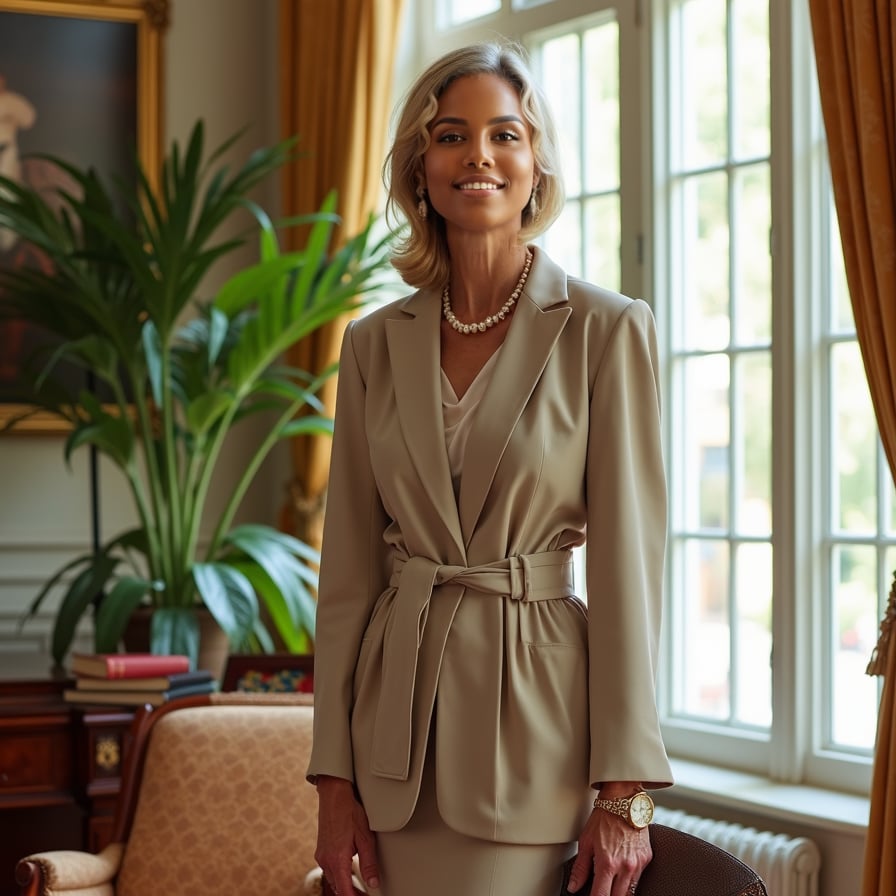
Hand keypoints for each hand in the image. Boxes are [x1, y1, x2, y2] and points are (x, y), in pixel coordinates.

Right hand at [315, 775, 380, 892]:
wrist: (333, 795)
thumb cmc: (349, 811)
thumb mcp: (365, 837)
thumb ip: (369, 863)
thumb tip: (373, 883)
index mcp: (337, 860)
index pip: (344, 892)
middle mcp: (326, 860)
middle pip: (337, 889)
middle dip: (351, 894)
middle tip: (366, 894)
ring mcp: (321, 855)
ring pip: (332, 880)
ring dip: (345, 887)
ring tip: (360, 888)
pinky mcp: (321, 850)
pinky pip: (329, 869)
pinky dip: (339, 876)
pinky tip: (349, 873)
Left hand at [565, 803, 650, 895]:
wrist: (623, 800)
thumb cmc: (603, 817)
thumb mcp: (585, 841)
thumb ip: (580, 868)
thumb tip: (573, 886)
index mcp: (607, 863)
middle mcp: (625, 866)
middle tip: (601, 890)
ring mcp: (638, 863)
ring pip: (630, 892)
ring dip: (619, 892)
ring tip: (610, 885)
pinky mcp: (646, 858)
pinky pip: (638, 878)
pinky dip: (630, 880)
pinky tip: (621, 874)